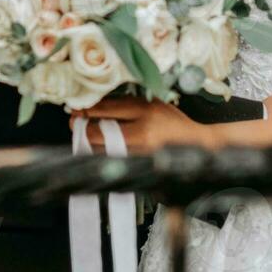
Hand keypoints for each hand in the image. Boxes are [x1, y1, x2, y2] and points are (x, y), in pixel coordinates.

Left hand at [68, 96, 211, 152]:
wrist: (197, 145)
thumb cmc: (173, 122)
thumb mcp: (152, 104)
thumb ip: (128, 105)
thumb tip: (96, 106)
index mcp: (146, 112)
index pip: (109, 110)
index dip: (88, 110)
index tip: (77, 109)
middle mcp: (142, 133)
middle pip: (101, 133)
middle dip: (83, 129)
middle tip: (74, 124)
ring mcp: (141, 154)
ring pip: (104, 150)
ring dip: (89, 143)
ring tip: (82, 136)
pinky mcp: (141, 167)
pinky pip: (114, 161)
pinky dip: (102, 155)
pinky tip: (97, 150)